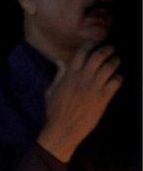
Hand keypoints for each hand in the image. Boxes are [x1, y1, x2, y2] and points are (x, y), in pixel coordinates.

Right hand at [38, 44, 121, 161]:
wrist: (63, 128)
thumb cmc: (55, 111)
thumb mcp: (52, 90)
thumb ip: (59, 74)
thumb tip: (60, 62)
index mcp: (69, 75)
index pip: (82, 52)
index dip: (90, 44)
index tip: (95, 42)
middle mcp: (83, 78)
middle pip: (99, 56)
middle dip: (107, 50)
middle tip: (111, 50)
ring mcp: (94, 87)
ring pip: (110, 67)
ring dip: (115, 62)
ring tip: (116, 61)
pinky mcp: (103, 97)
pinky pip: (116, 81)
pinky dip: (119, 77)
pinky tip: (117, 79)